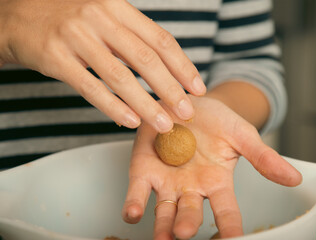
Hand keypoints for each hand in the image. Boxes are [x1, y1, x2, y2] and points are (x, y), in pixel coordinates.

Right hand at [0, 0, 205, 131]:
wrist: (18, 14)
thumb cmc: (71, 19)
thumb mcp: (106, 16)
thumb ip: (133, 38)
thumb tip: (168, 72)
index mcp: (119, 7)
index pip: (161, 40)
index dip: (183, 67)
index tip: (197, 89)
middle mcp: (100, 17)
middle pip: (145, 59)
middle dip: (170, 89)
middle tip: (187, 113)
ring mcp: (76, 37)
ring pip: (120, 77)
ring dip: (146, 104)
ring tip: (164, 124)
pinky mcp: (56, 58)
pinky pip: (90, 87)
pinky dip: (113, 107)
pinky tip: (129, 121)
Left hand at [122, 95, 301, 238]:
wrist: (188, 103)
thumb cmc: (217, 120)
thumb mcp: (242, 135)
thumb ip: (263, 157)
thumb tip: (294, 178)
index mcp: (217, 183)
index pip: (227, 212)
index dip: (230, 228)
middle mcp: (192, 188)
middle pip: (191, 213)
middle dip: (188, 225)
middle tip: (186, 233)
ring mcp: (167, 181)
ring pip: (164, 209)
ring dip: (162, 225)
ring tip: (162, 236)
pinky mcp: (144, 170)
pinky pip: (138, 190)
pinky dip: (134, 204)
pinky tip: (133, 214)